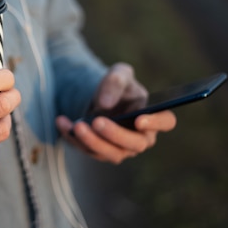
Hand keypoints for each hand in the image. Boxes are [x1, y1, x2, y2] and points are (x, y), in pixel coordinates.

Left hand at [55, 63, 175, 163]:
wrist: (98, 97)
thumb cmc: (116, 86)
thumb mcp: (117, 74)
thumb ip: (114, 82)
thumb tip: (106, 104)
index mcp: (152, 115)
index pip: (165, 122)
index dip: (156, 123)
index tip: (139, 119)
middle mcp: (140, 137)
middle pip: (135, 144)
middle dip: (115, 135)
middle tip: (98, 122)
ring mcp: (121, 148)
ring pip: (111, 153)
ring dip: (92, 141)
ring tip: (76, 125)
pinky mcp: (101, 152)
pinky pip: (88, 150)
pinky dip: (74, 138)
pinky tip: (62, 122)